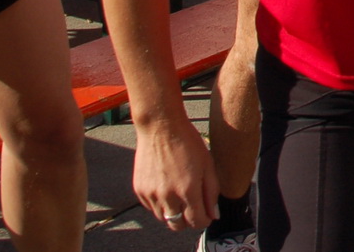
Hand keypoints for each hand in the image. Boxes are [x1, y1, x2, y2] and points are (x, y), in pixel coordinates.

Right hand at [133, 115, 218, 231]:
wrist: (160, 127)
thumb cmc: (188, 142)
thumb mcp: (207, 164)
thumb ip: (211, 191)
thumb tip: (213, 214)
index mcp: (187, 190)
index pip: (196, 221)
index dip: (204, 219)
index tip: (207, 213)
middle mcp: (167, 196)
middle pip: (177, 225)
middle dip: (188, 221)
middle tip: (194, 209)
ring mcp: (151, 194)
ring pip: (163, 218)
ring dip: (174, 213)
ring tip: (180, 196)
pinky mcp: (139, 190)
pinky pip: (151, 207)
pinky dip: (160, 204)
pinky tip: (167, 189)